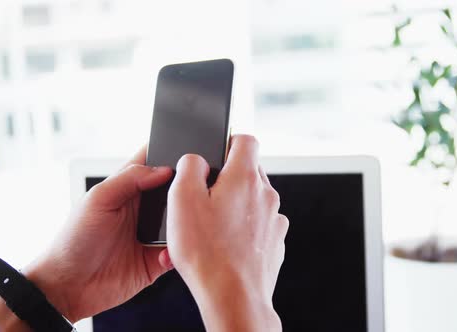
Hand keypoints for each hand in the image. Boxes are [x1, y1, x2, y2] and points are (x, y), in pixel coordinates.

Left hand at [24, 148, 173, 321]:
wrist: (68, 286)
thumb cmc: (73, 240)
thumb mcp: (98, 199)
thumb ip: (129, 179)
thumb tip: (163, 169)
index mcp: (127, 187)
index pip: (154, 161)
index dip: (170, 153)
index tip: (188, 153)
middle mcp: (142, 208)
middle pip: (175, 189)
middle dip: (188, 187)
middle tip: (195, 188)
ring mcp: (151, 234)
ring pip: (183, 220)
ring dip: (187, 220)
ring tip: (185, 222)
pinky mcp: (157, 259)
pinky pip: (179, 250)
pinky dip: (181, 250)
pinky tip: (168, 251)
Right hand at [167, 135, 287, 331]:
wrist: (233, 297)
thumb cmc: (207, 253)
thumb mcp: (182, 199)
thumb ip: (189, 167)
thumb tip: (196, 159)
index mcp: (245, 177)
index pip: (246, 139)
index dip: (229, 140)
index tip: (216, 151)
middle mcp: (265, 195)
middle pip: (249, 170)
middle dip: (227, 178)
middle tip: (203, 197)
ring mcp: (273, 220)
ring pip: (253, 199)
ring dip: (234, 205)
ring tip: (210, 227)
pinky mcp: (274, 243)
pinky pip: (258, 225)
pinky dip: (243, 229)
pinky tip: (224, 244)